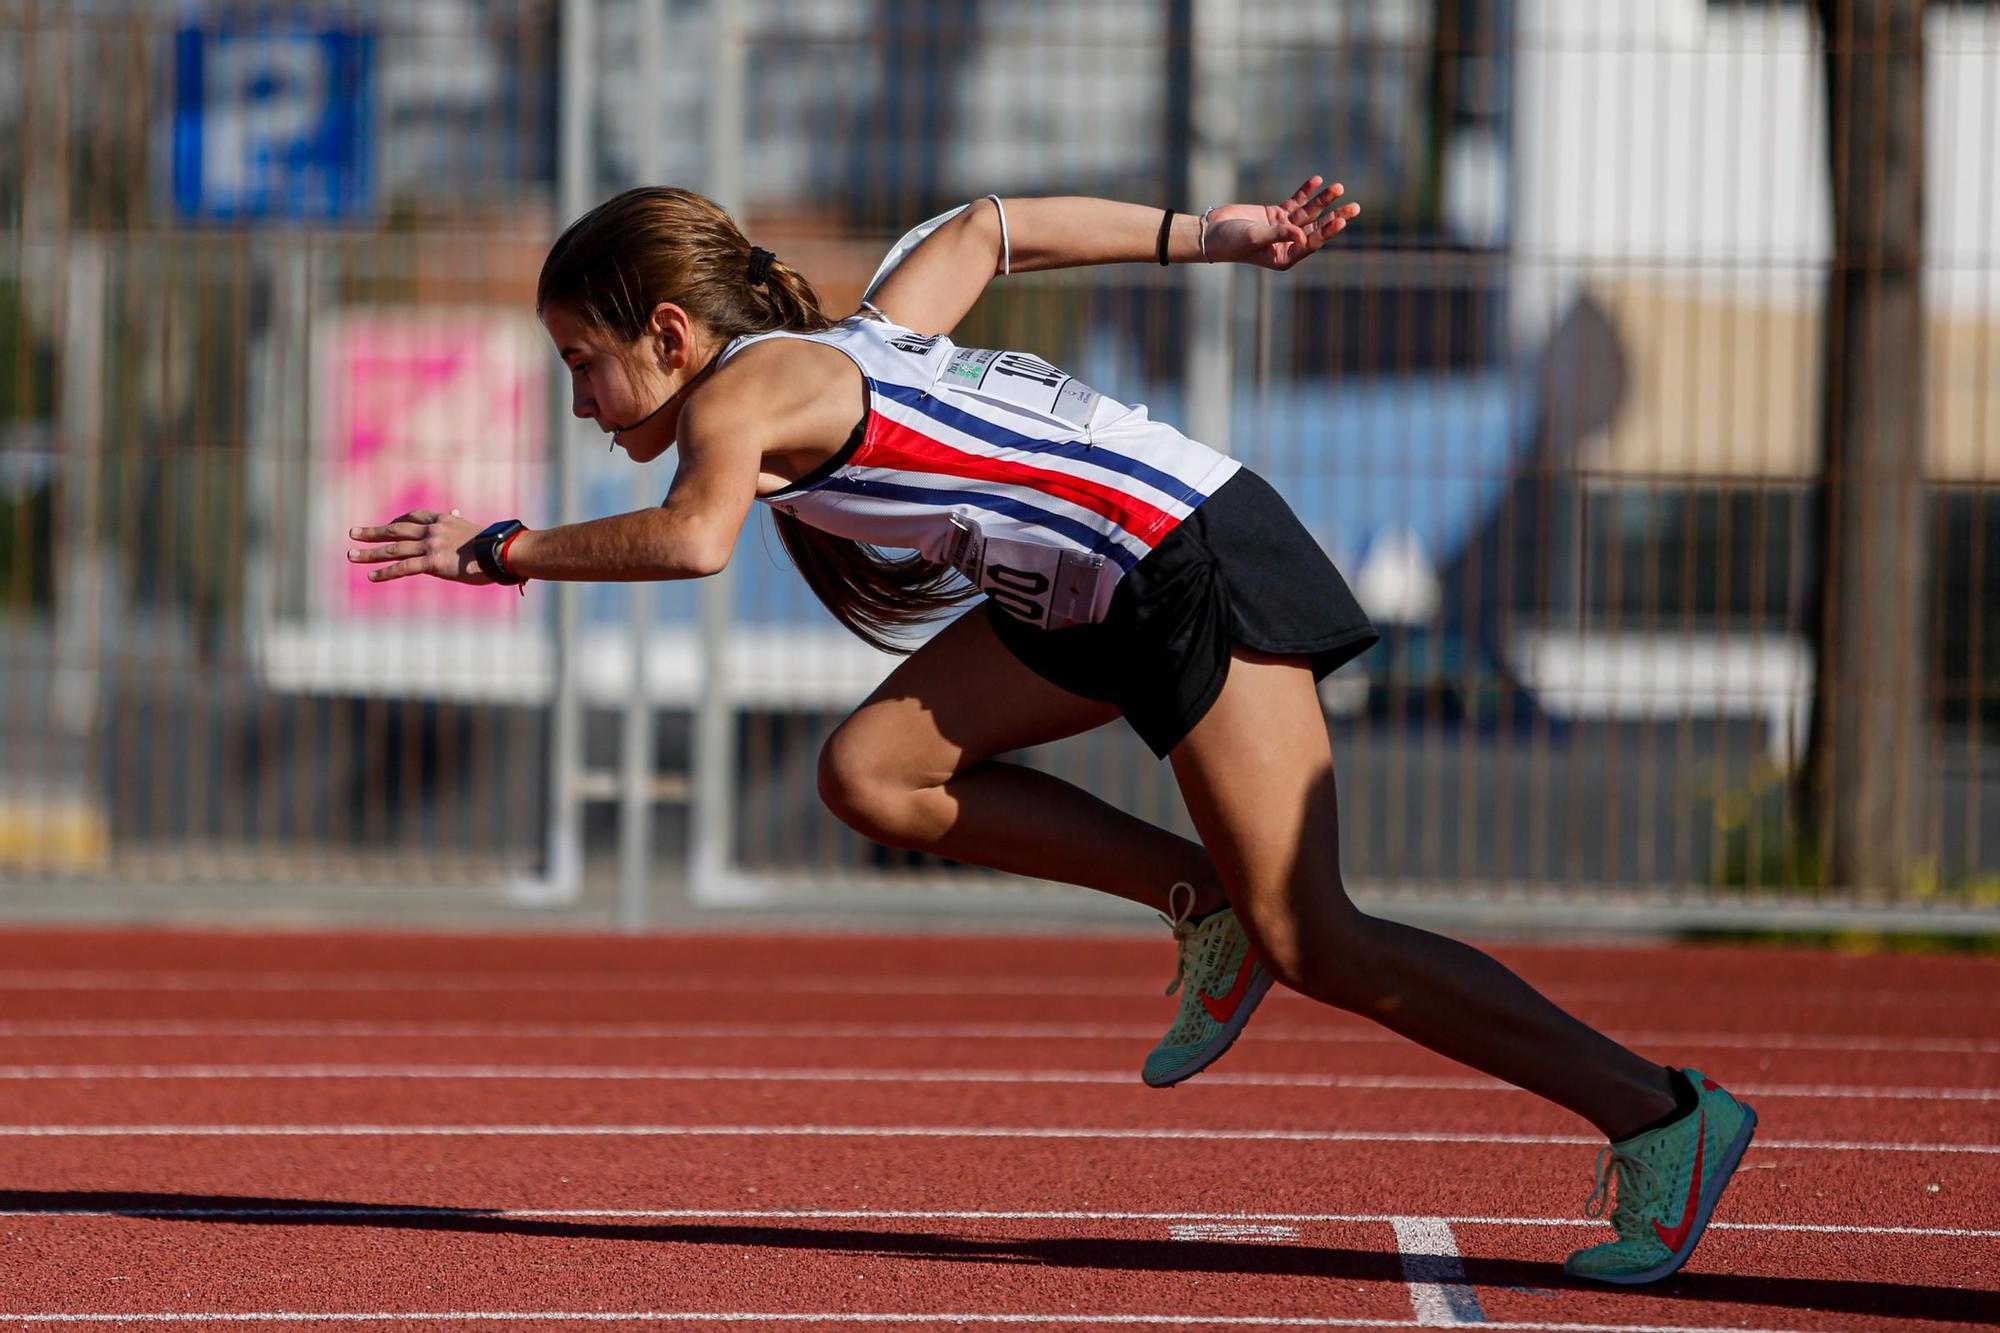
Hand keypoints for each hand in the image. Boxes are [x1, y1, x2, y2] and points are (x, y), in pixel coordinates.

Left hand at [346, 508, 490, 584]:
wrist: (502, 551)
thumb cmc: (494, 544)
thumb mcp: (474, 529)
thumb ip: (459, 523)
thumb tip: (456, 513)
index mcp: (443, 520)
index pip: (413, 516)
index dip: (396, 521)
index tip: (386, 526)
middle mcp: (432, 530)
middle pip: (395, 530)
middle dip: (372, 533)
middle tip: (353, 533)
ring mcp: (431, 546)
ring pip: (394, 549)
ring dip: (370, 552)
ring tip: (351, 555)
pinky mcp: (433, 563)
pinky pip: (404, 568)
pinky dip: (385, 572)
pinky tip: (372, 576)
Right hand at [1201, 175, 1359, 271]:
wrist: (1210, 232)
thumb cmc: (1230, 242)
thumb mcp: (1254, 238)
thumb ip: (1278, 235)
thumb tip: (1301, 236)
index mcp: (1284, 258)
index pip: (1311, 244)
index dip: (1327, 232)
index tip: (1341, 220)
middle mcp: (1287, 245)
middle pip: (1316, 228)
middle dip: (1334, 216)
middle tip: (1355, 207)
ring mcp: (1282, 229)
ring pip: (1308, 213)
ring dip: (1323, 200)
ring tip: (1338, 187)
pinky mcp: (1275, 215)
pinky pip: (1295, 202)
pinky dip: (1305, 191)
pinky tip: (1317, 180)